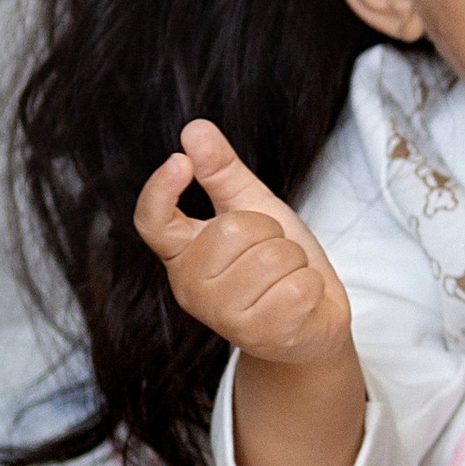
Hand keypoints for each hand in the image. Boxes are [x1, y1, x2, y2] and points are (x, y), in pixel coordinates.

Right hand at [133, 120, 353, 364]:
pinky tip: (300, 300)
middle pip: (234, 230)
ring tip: (286, 278)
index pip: (153, 221)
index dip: (159, 190)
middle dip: (271, 231)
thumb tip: (194, 129)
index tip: (178, 161)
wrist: (311, 320)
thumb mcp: (253, 207)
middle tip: (274, 251)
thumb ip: (221, 172)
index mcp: (185, 252)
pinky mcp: (259, 336)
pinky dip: (312, 286)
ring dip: (294, 260)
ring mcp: (222, 317)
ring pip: (272, 257)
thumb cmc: (278, 263)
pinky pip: (298, 287)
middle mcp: (191, 287)